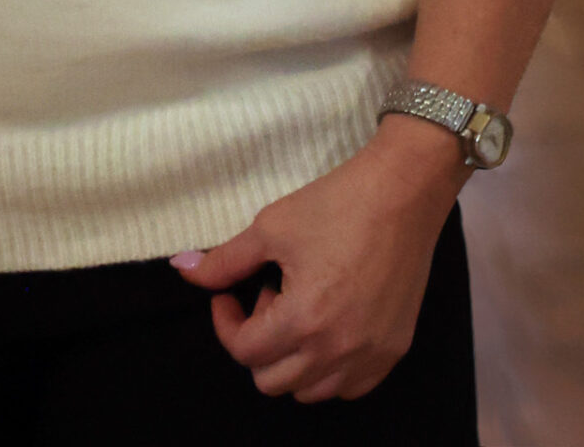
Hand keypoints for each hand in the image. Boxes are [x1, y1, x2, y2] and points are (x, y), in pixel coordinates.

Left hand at [170, 120, 464, 402]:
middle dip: (257, 342)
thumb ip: (223, 260)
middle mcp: (338, 350)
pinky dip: (330, 368)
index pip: (244, 352)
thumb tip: (180, 269)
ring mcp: (370, 355)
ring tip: (300, 308)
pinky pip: (349, 386)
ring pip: (311, 391)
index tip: (228, 294)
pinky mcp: (394, 350)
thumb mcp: (271, 227)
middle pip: (272, 381)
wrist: (403, 192)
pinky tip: (328, 326)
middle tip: (268, 296)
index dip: (225, 322)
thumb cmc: (336, 204)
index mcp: (304, 320)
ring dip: (292, 359)